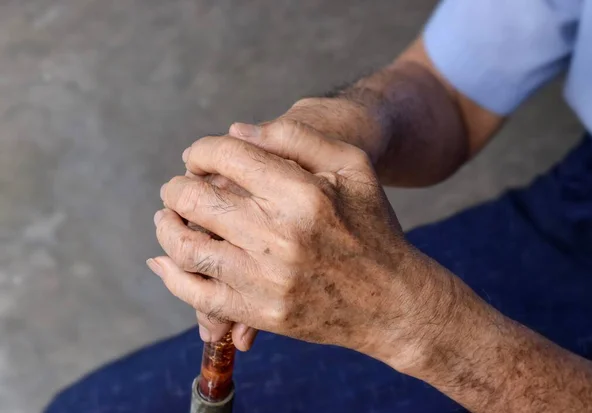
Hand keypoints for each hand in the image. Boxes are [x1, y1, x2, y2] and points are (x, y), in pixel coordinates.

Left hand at [162, 97, 382, 350]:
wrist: (391, 300)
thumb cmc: (373, 226)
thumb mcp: (352, 166)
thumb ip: (296, 137)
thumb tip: (236, 132)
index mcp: (301, 193)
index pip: (225, 157)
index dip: (201, 150)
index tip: (197, 157)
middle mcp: (279, 236)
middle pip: (195, 200)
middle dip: (176, 187)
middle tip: (177, 187)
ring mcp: (267, 279)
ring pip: (186, 248)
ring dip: (166, 227)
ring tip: (168, 218)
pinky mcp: (261, 313)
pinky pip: (197, 296)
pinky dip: (171, 275)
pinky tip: (165, 261)